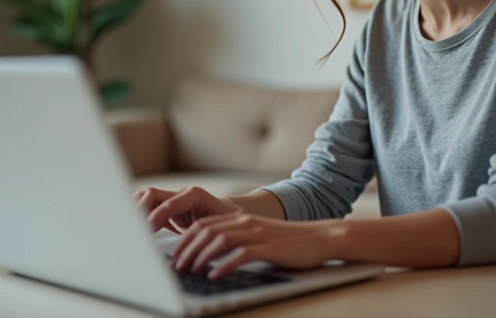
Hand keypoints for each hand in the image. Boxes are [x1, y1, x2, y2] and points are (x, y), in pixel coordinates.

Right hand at [134, 186, 240, 233]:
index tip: (146, 230)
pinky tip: (134, 230)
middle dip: (139, 210)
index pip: (168, 204)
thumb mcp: (217, 229)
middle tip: (133, 230)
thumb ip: (203, 234)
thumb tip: (190, 248)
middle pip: (150, 195)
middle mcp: (180, 194)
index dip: (156, 217)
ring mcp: (171, 199)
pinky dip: (137, 215)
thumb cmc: (226, 224)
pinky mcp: (164, 208)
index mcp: (194, 195)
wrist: (229, 216)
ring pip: (144, 198)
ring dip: (135, 211)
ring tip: (131, 229)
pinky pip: (145, 206)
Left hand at [170, 210, 337, 278]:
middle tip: (177, 268)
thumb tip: (211, 256)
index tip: (175, 257)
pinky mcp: (270, 247)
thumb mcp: (258, 236)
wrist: (320, 238)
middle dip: (187, 250)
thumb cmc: (288, 243)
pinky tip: (215, 275)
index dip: (185, 240)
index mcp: (240, 219)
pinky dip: (225, 265)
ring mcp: (258, 233)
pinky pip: (241, 254)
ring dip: (201, 257)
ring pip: (220, 241)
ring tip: (191, 271)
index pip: (204, 225)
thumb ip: (237, 240)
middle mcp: (246, 222)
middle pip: (207, 231)